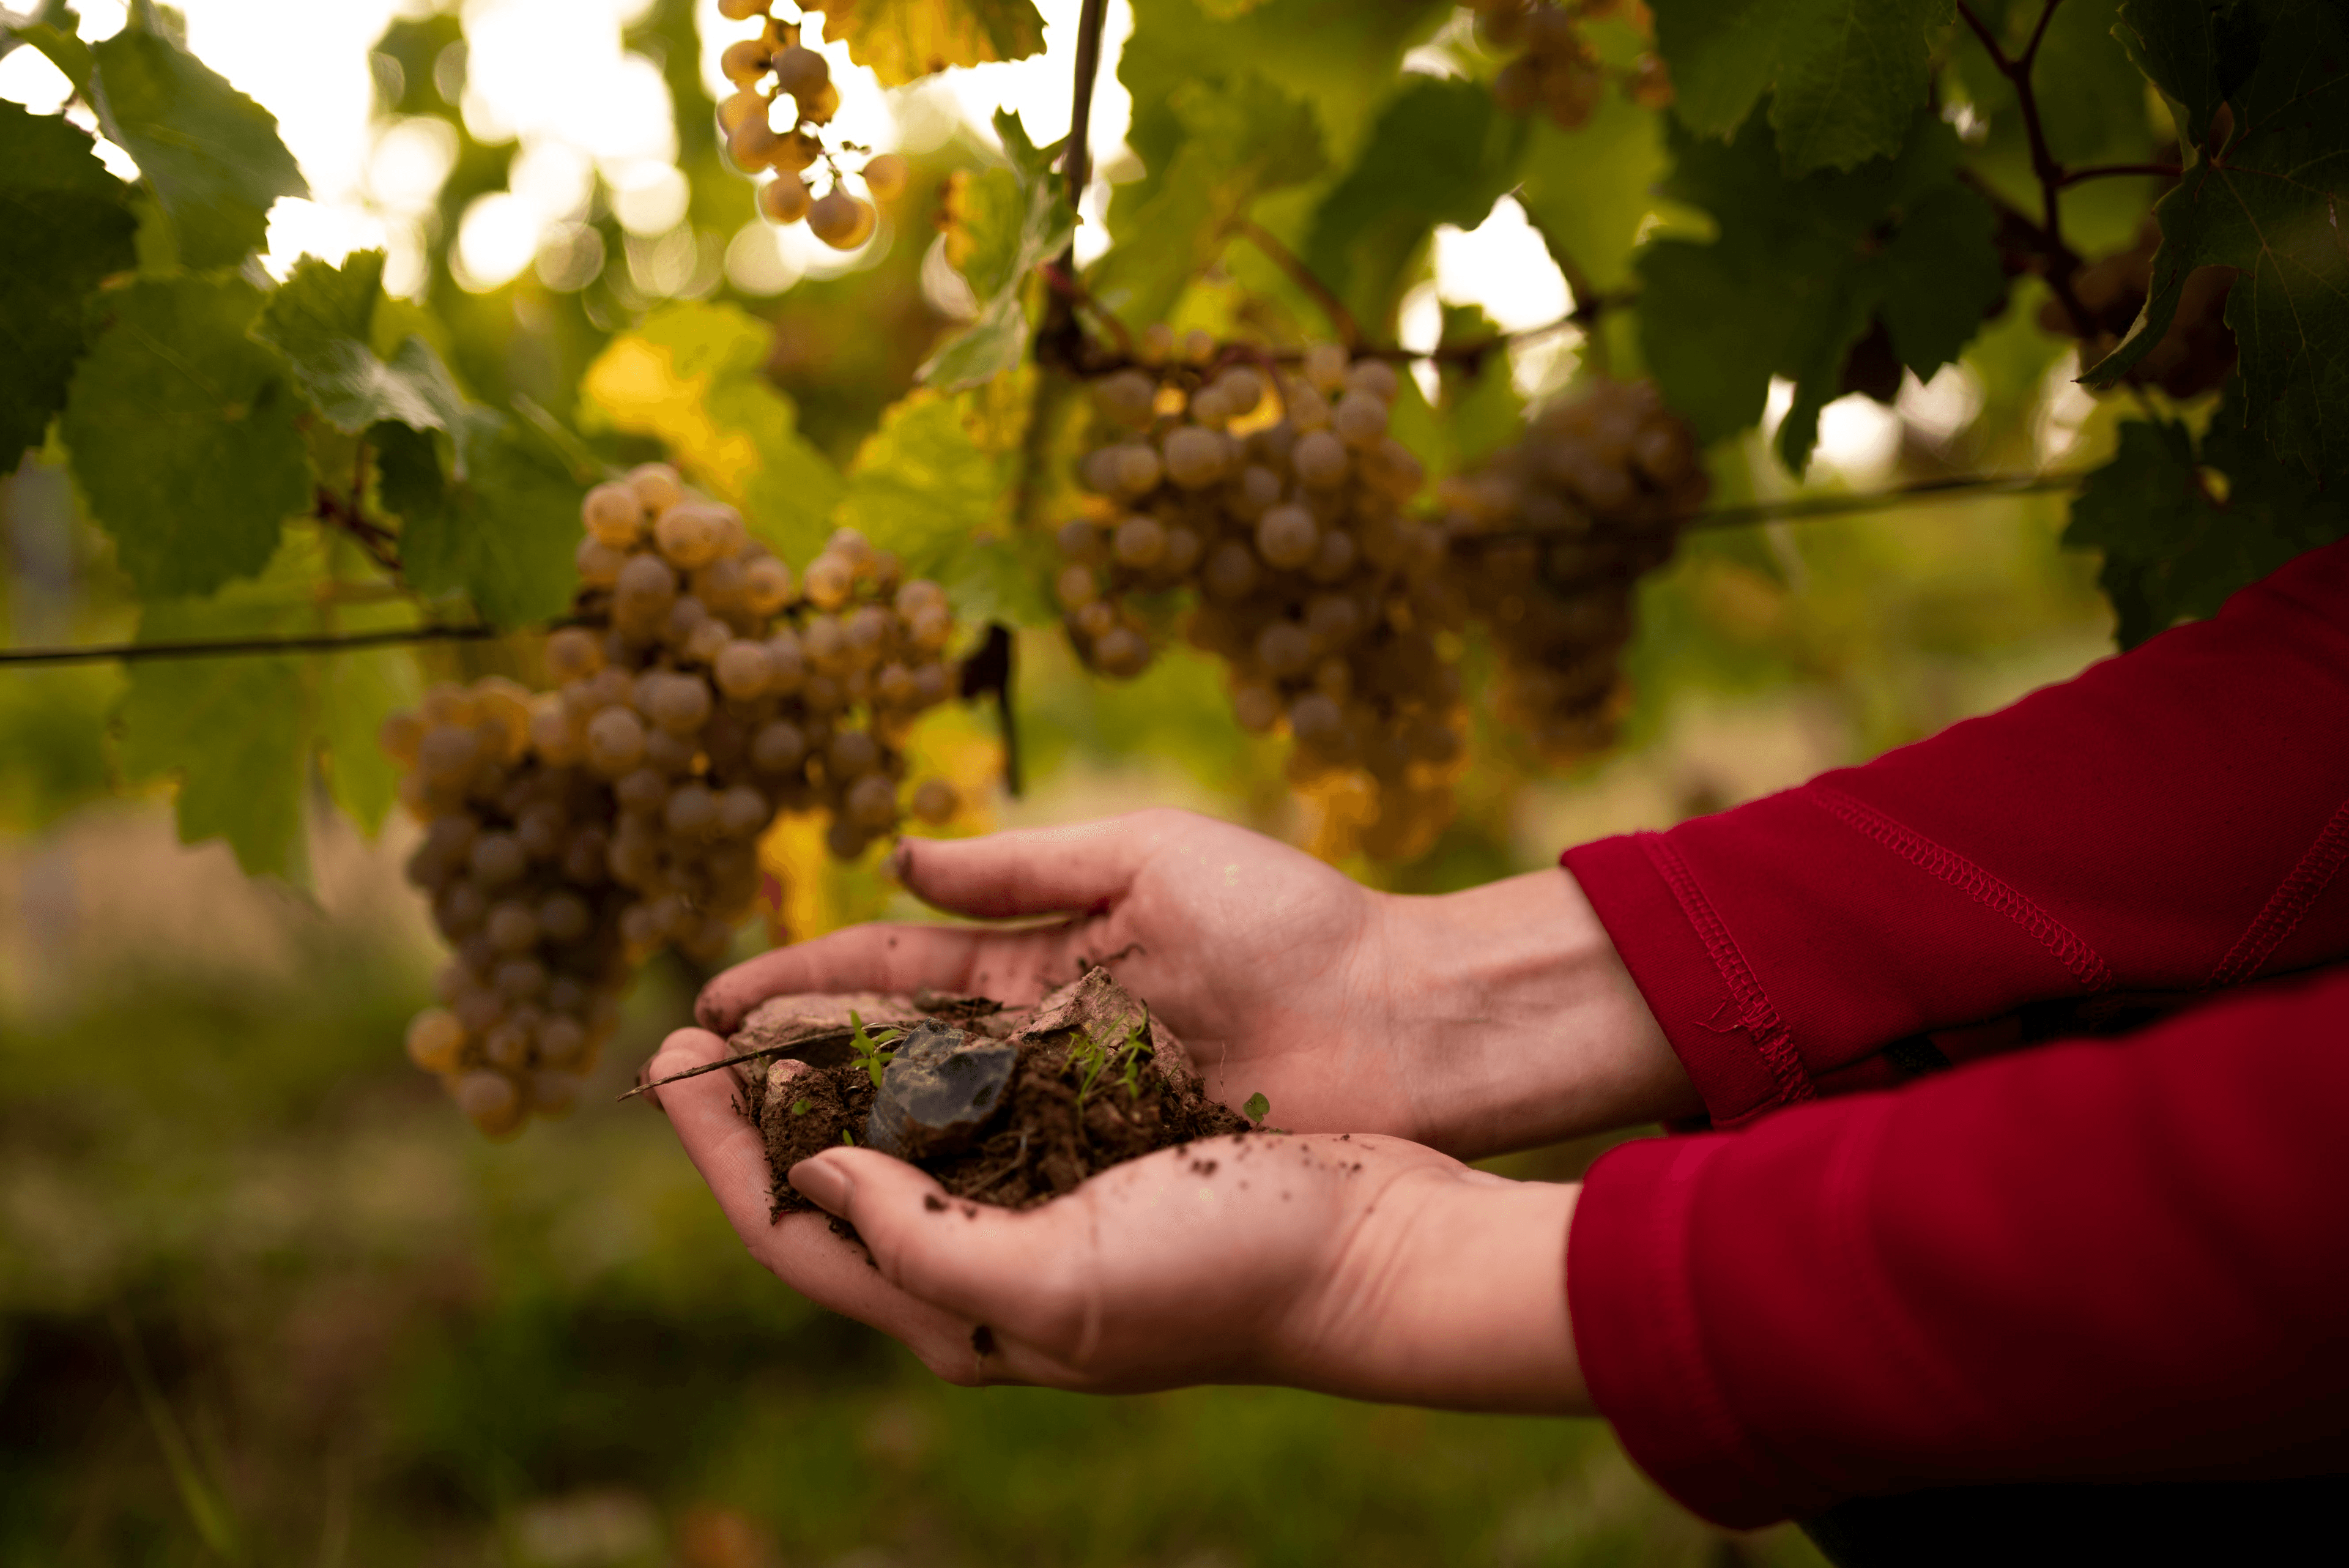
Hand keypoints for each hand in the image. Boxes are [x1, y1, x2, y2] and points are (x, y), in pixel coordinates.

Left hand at [647, 1027, 1593, 1412]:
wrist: (1375, 1247)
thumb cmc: (1229, 1275)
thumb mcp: (1061, 1283)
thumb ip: (922, 1244)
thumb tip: (817, 1177)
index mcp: (961, 1316)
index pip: (791, 1234)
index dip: (718, 1151)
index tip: (668, 1061)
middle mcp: (983, 1268)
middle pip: (826, 1186)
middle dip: (752, 1110)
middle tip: (698, 1024)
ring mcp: (1036, 1211)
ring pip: (890, 1140)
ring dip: (825, 1073)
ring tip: (774, 1001)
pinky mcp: (1088, 1158)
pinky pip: (967, 1104)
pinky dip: (914, 1057)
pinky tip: (895, 1004)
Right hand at [694, 809, 1696, 1157]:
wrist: (1406, 1023)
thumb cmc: (1291, 927)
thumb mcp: (1149, 862)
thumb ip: (1024, 867)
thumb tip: (901, 857)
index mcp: (1037, 960)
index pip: (888, 969)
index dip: (797, 982)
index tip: (711, 1001)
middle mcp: (1034, 1043)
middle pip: (881, 1059)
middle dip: (783, 1069)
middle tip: (685, 1084)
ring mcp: (1064, 1116)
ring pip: (919, 1132)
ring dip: (826, 1138)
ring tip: (730, 1152)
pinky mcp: (1105, 1174)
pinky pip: (993, 1187)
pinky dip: (919, 1195)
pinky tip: (847, 1208)